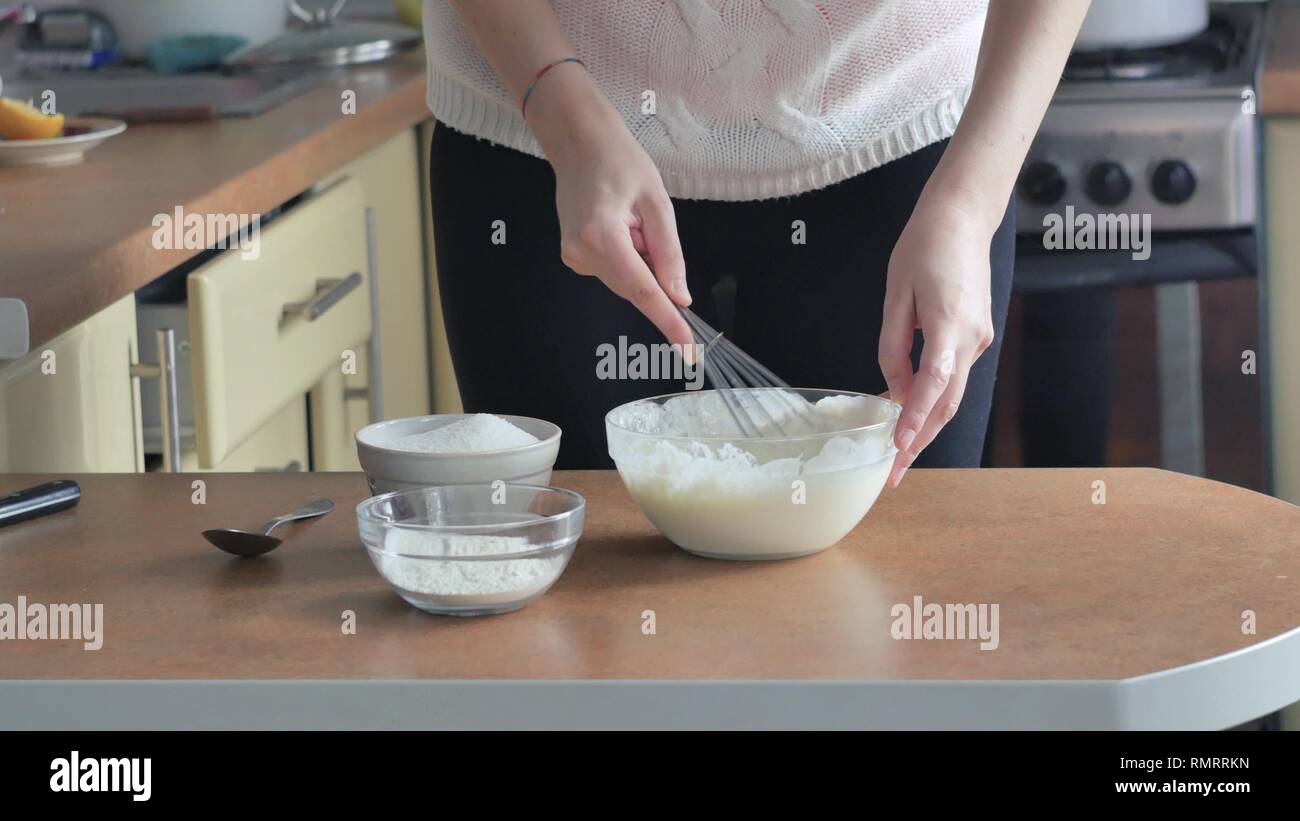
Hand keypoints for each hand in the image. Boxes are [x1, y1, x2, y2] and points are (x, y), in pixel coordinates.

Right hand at [527, 65, 694, 347]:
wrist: (579, 144)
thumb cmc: (621, 163)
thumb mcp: (657, 204)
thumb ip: (669, 254)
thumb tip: (680, 298)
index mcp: (603, 237)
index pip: (643, 292)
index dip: (669, 322)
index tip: (688, 350)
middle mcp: (582, 254)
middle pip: (634, 289)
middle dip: (656, 275)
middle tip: (651, 227)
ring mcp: (574, 258)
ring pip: (625, 282)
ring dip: (641, 262)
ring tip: (632, 218)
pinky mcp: (574, 257)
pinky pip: (614, 272)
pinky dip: (628, 258)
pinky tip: (621, 225)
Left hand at [878, 193, 996, 487]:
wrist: (962, 218)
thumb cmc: (923, 248)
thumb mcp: (895, 294)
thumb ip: (892, 346)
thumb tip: (893, 390)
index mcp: (948, 323)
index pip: (933, 384)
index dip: (916, 420)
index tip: (899, 448)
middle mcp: (971, 338)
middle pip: (947, 402)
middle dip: (921, 441)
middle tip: (894, 473)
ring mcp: (979, 339)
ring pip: (952, 393)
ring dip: (926, 424)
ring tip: (895, 452)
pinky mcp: (977, 336)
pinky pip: (953, 375)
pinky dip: (931, 397)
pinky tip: (906, 410)